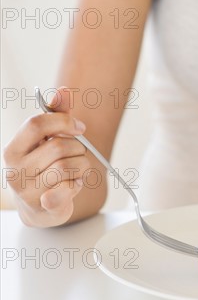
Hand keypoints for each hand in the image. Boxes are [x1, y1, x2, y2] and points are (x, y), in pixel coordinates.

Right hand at [3, 87, 90, 226]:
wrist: (40, 208)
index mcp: (13, 149)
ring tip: (77, 171)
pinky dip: (77, 184)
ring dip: (82, 166)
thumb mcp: (48, 141)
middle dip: (78, 148)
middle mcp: (15, 170)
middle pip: (58, 146)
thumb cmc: (44, 169)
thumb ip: (56, 116)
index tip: (80, 127)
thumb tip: (63, 91)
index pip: (36, 124)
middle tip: (78, 155)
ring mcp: (27, 191)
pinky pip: (68, 188)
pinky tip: (73, 185)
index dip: (63, 121)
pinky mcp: (42, 207)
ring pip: (67, 166)